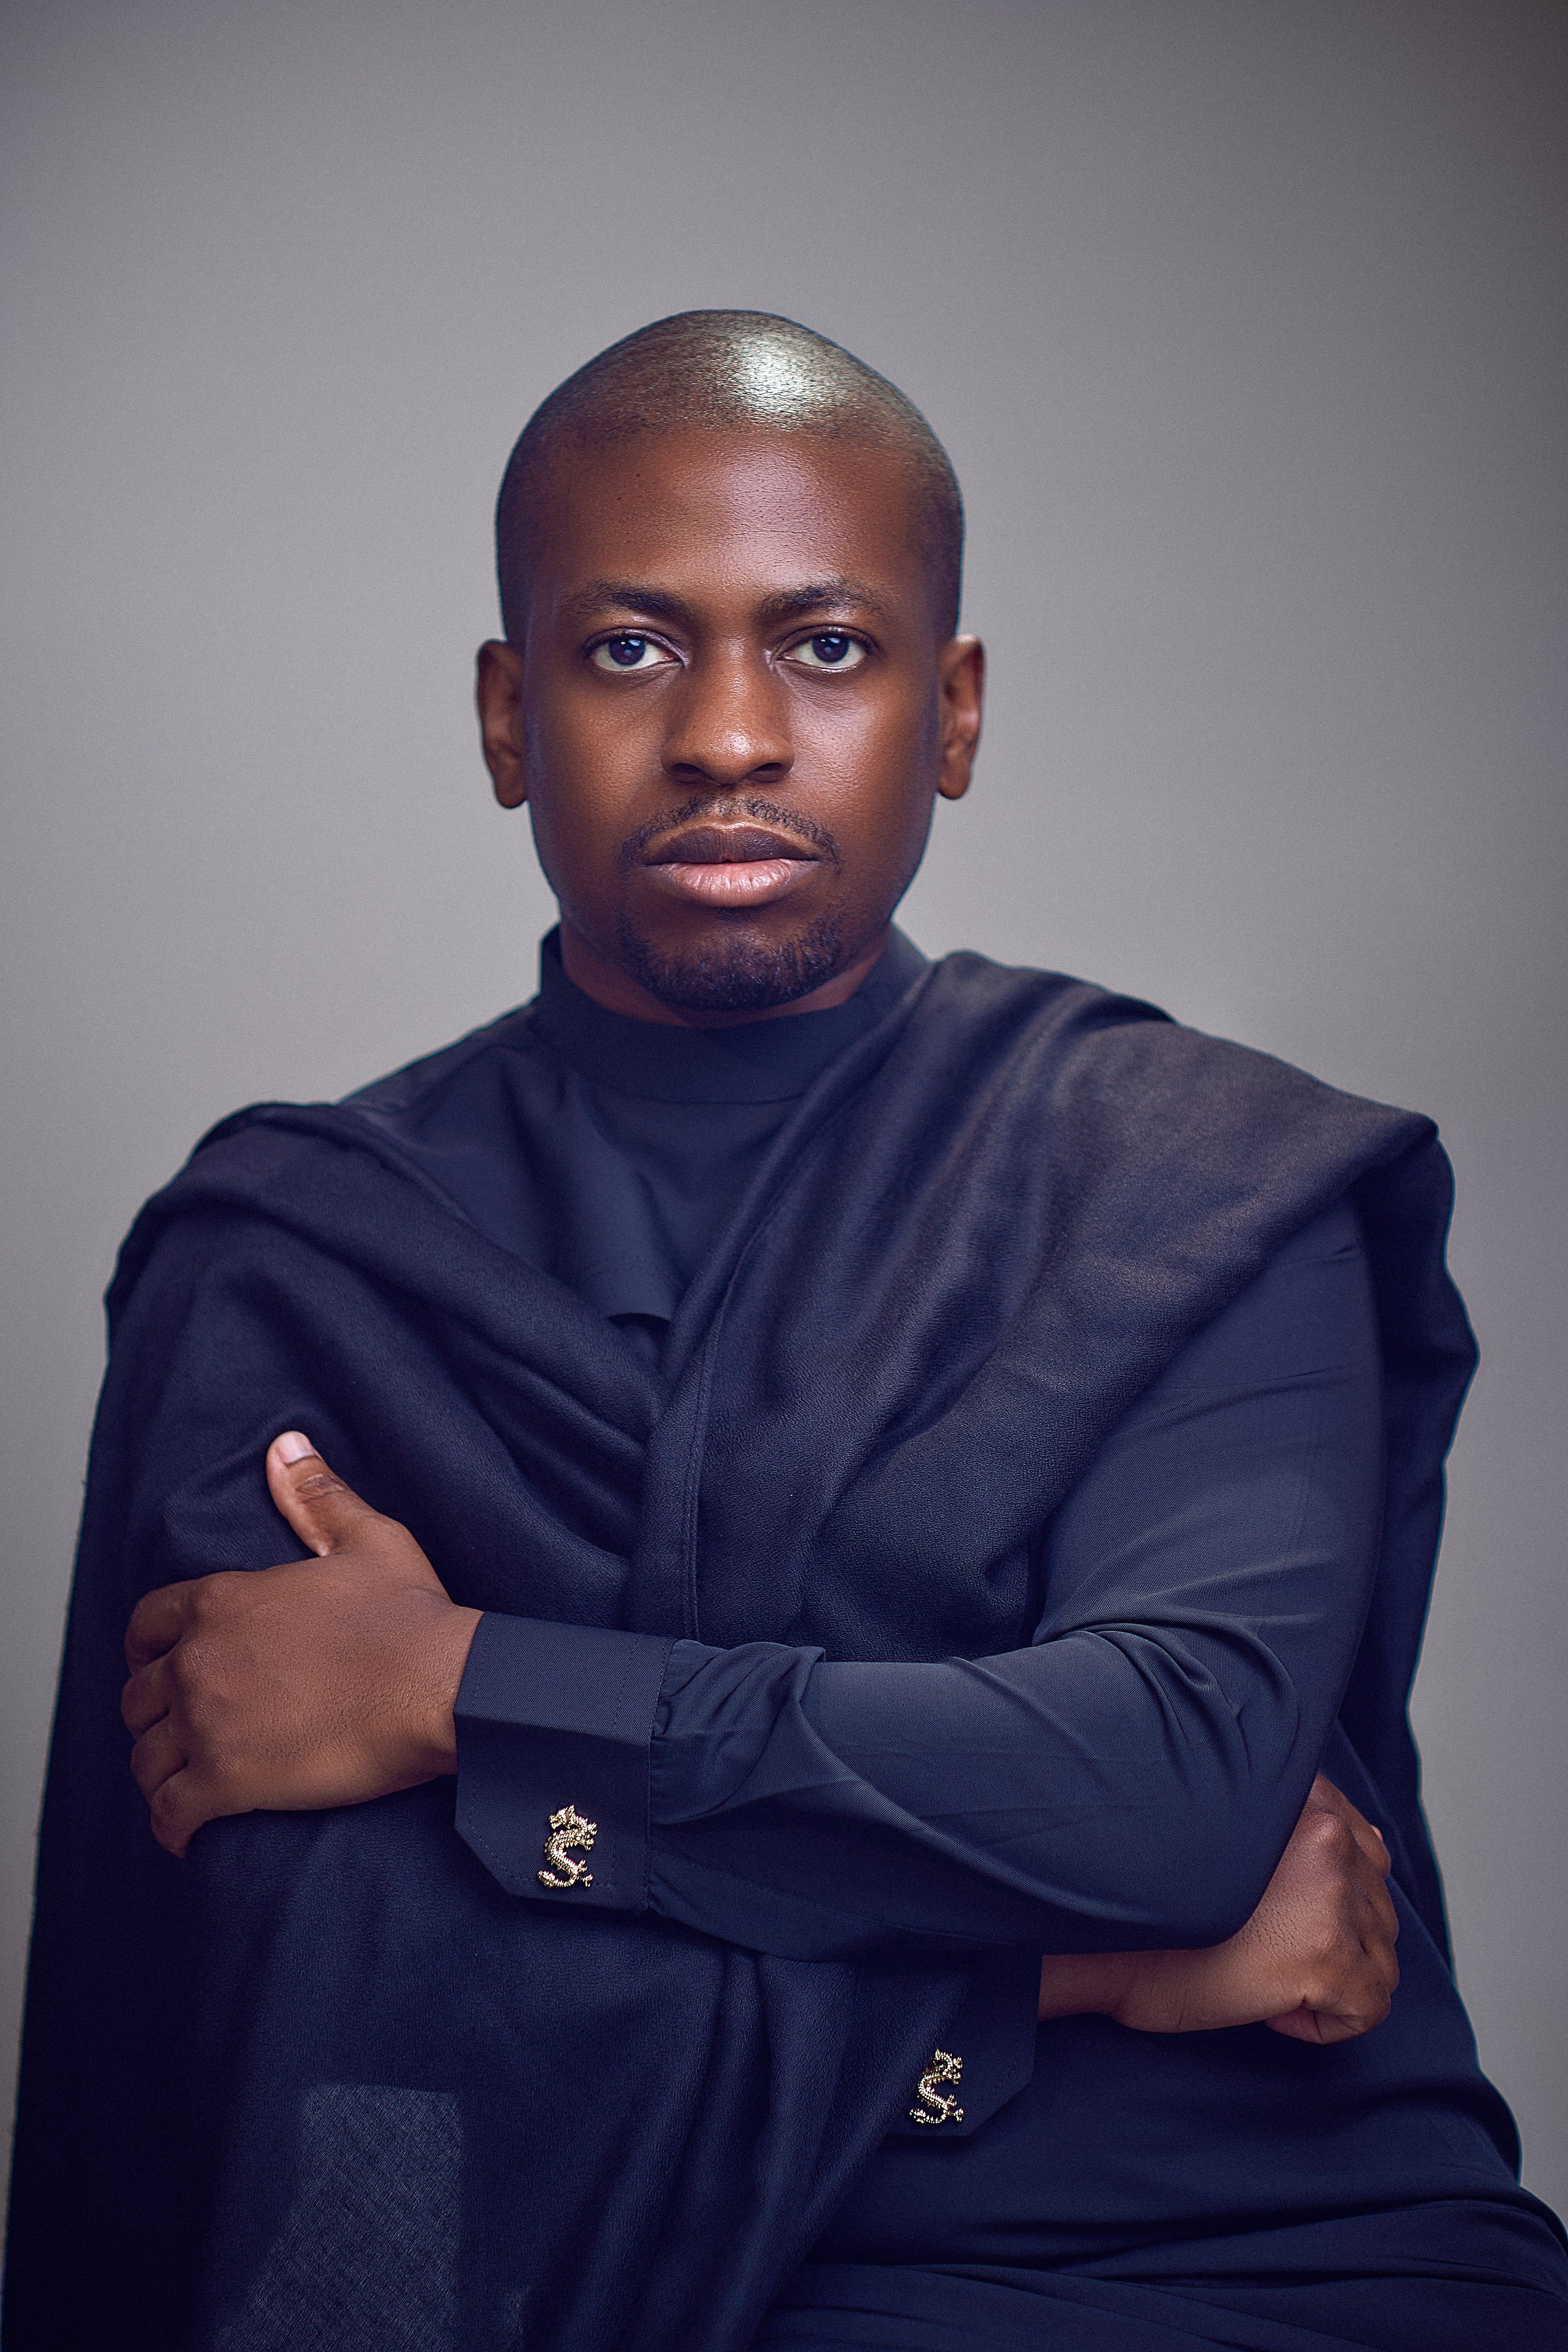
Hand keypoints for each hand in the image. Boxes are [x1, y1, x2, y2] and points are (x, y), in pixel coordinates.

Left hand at [122, 1434, 481, 1856]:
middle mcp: (201, 1661)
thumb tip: (285, 1446)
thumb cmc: (411, 1616)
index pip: (148, 1625)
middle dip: (153, 1713)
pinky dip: (170, 1827)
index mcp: (225, 1601)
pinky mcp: (226, 1781)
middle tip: (178, 1729)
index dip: (147, 1648)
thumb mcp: (369, 1539)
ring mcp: (208, 1723)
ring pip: (146, 1757)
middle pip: (138, 1697)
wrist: (441, 1685)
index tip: (156, 1665)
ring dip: (159, 1771)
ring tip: (180, 1783)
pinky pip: (170, 1812)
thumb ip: (316, 1496)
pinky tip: (184, 1834)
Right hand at [1037, 1774, 1399, 2043]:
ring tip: (1264, 1974)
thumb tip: (1363, 1848)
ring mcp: (1333, 1896)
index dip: (1327, 1894)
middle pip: (1377, 1907)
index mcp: (1302, 1797)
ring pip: (1379, 1958)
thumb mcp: (1232, 1835)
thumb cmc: (1153, 1892)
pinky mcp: (1327, 1957)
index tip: (1276, 1912)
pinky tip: (1272, 2008)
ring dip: (1331, 1977)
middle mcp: (1328, 1836)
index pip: (1366, 1848)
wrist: (1105, 1936)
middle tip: (1262, 1948)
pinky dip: (1326, 2021)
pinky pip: (1369, 2006)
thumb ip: (1295, 1830)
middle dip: (1332, 1939)